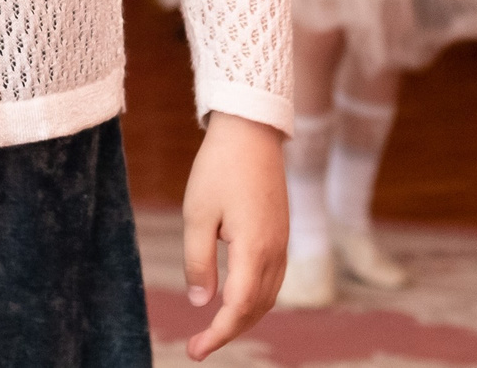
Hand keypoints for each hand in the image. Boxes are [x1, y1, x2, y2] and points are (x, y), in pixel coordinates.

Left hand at [180, 112, 286, 361]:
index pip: (238, 307)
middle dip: (229, 331)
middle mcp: (275, 251)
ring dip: (243, 316)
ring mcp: (282, 242)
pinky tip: (234, 298)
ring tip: (213, 328)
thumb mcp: (197, 214)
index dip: (218, 334)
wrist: (251, 130)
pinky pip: (272, 278)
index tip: (195, 351)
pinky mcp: (280, 232)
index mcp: (255, 249)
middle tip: (198, 346)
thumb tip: (202, 303)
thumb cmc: (219, 168)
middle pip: (256, 308)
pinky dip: (254, 298)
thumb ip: (198, 262)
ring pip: (268, 296)